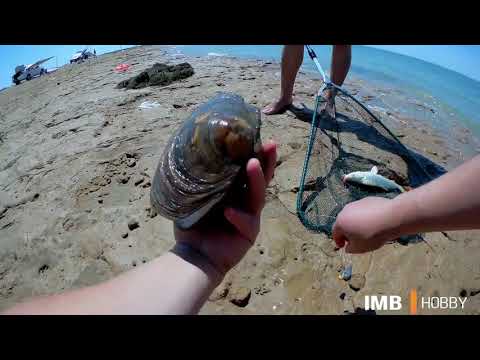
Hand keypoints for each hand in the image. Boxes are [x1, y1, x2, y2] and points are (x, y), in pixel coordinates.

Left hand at [174, 141, 276, 275]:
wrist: (193, 255)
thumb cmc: (193, 224)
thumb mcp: (195, 197)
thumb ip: (200, 179)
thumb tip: (192, 150)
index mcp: (234, 191)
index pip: (247, 170)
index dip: (255, 154)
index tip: (259, 136)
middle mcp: (245, 201)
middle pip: (261, 179)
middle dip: (267, 161)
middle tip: (270, 144)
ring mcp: (250, 217)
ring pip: (258, 197)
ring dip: (256, 180)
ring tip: (252, 164)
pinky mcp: (249, 234)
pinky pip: (246, 222)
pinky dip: (237, 216)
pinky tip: (227, 212)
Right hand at [333, 197, 398, 253]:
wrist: (391, 218)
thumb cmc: (373, 235)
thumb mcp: (359, 248)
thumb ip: (349, 249)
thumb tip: (347, 246)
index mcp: (340, 222)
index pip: (335, 233)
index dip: (338, 241)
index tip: (343, 246)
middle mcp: (345, 210)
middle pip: (343, 222)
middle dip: (347, 231)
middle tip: (355, 239)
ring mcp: (356, 203)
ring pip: (353, 215)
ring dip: (357, 223)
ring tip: (367, 230)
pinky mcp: (368, 199)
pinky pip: (364, 210)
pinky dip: (366, 216)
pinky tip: (375, 222)